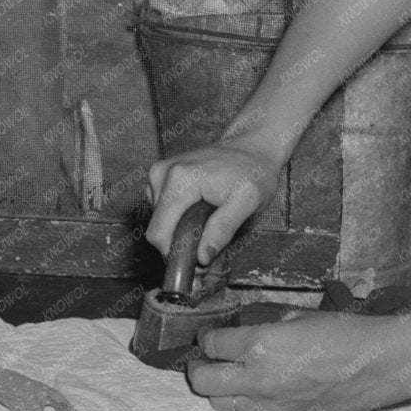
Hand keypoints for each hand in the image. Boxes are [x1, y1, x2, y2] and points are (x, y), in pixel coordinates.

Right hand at [146, 143, 280, 265]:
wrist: (253, 146)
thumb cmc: (254, 171)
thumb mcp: (248, 202)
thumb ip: (224, 229)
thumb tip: (202, 258)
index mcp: (179, 179)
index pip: (159, 233)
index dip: (175, 255)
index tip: (197, 264)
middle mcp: (162, 173)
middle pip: (157, 229)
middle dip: (179, 244)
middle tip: (208, 246)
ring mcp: (160, 172)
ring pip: (159, 221)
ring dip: (178, 230)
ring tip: (207, 222)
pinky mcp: (162, 175)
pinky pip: (161, 210)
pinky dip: (177, 218)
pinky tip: (198, 211)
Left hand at [186, 310, 410, 410]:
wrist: (378, 366)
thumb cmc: (343, 333)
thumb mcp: (297, 315)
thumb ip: (264, 324)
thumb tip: (241, 328)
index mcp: (260, 345)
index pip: (211, 344)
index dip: (208, 338)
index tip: (211, 336)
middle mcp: (259, 379)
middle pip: (202, 381)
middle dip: (199, 367)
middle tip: (207, 358)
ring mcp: (271, 407)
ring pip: (222, 403)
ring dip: (222, 387)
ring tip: (233, 375)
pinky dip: (251, 401)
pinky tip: (265, 388)